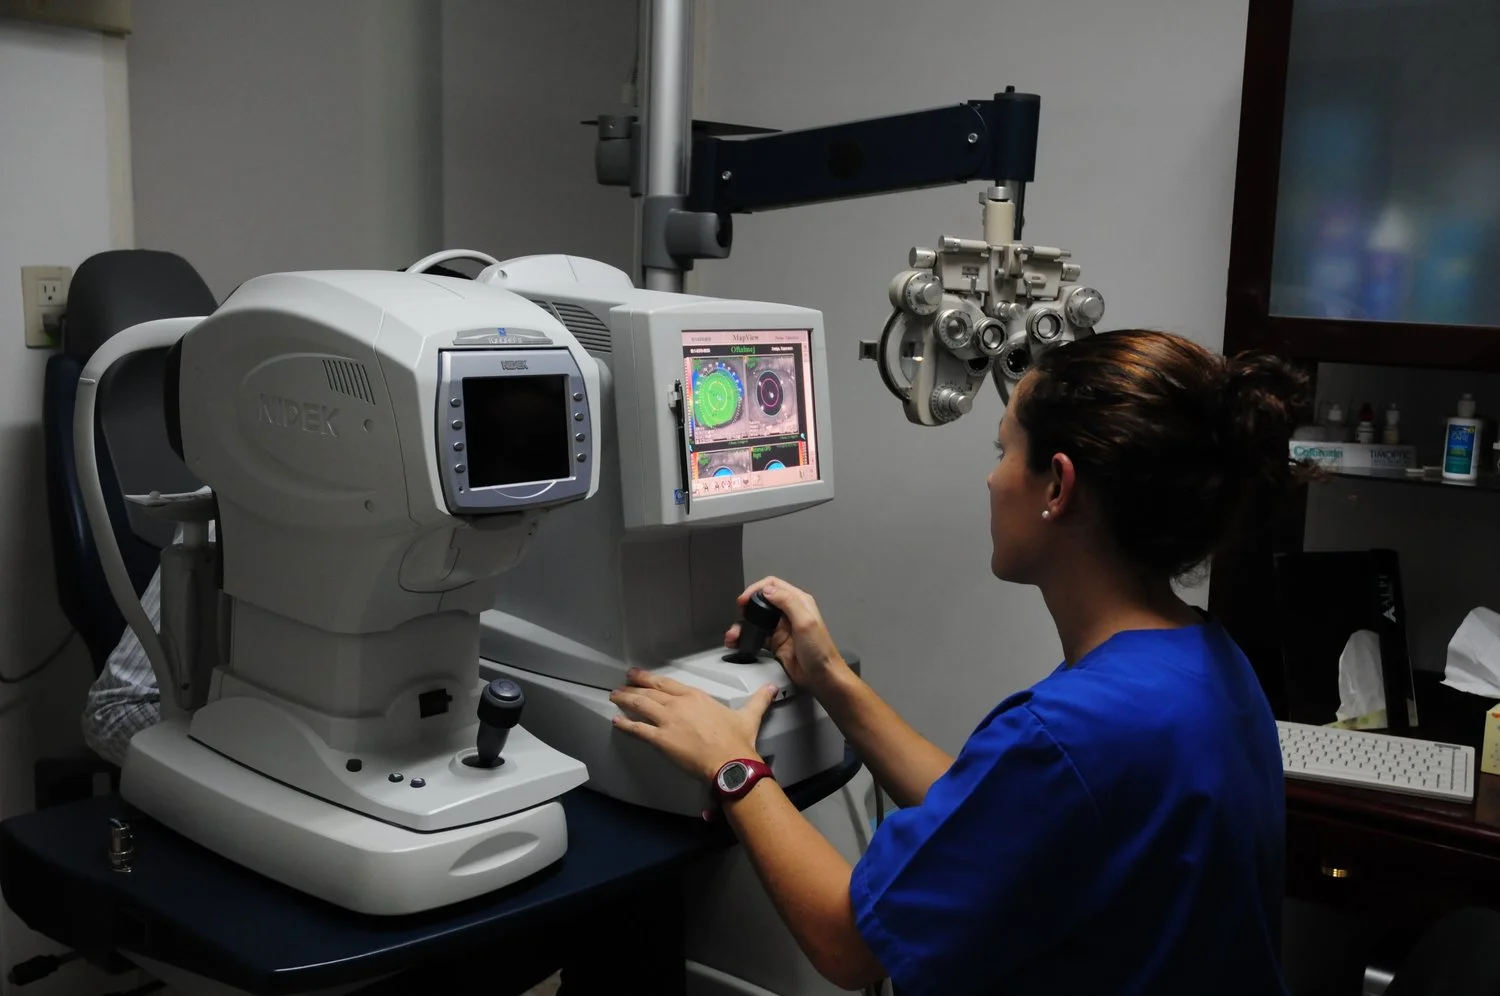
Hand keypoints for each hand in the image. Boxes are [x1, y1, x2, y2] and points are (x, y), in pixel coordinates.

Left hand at [609, 668, 776, 781]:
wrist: (730, 762)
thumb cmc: (738, 740)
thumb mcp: (749, 715)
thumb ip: (759, 700)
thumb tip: (771, 688)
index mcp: (696, 697)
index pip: (667, 684)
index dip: (650, 678)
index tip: (638, 674)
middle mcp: (678, 704)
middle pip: (650, 692)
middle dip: (633, 686)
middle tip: (622, 683)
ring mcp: (668, 721)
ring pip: (641, 706)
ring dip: (625, 700)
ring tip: (614, 696)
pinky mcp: (661, 739)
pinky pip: (638, 729)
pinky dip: (625, 724)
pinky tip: (616, 721)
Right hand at [727, 577, 846, 692]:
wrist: (822, 677)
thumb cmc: (819, 650)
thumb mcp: (806, 622)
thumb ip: (788, 602)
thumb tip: (767, 590)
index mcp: (798, 602)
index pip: (773, 585)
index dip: (756, 590)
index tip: (744, 600)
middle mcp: (789, 612)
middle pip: (762, 601)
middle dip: (747, 607)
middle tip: (738, 616)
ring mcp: (781, 628)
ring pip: (756, 619)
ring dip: (743, 625)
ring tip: (733, 635)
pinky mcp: (775, 643)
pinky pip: (756, 636)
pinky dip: (745, 638)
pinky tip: (737, 642)